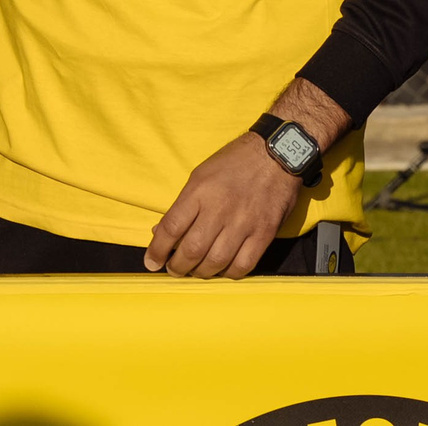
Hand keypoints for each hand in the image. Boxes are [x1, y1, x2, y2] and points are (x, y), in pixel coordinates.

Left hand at [145, 131, 298, 277]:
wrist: (275, 155)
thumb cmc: (233, 164)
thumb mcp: (200, 176)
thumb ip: (183, 205)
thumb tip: (161, 232)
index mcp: (199, 191)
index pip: (172, 227)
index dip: (158, 250)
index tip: (151, 262)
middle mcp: (220, 209)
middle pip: (192, 249)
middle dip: (177, 266)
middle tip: (173, 270)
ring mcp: (244, 223)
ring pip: (217, 261)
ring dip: (201, 273)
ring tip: (195, 272)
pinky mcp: (264, 233)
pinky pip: (244, 264)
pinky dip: (229, 273)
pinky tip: (222, 270)